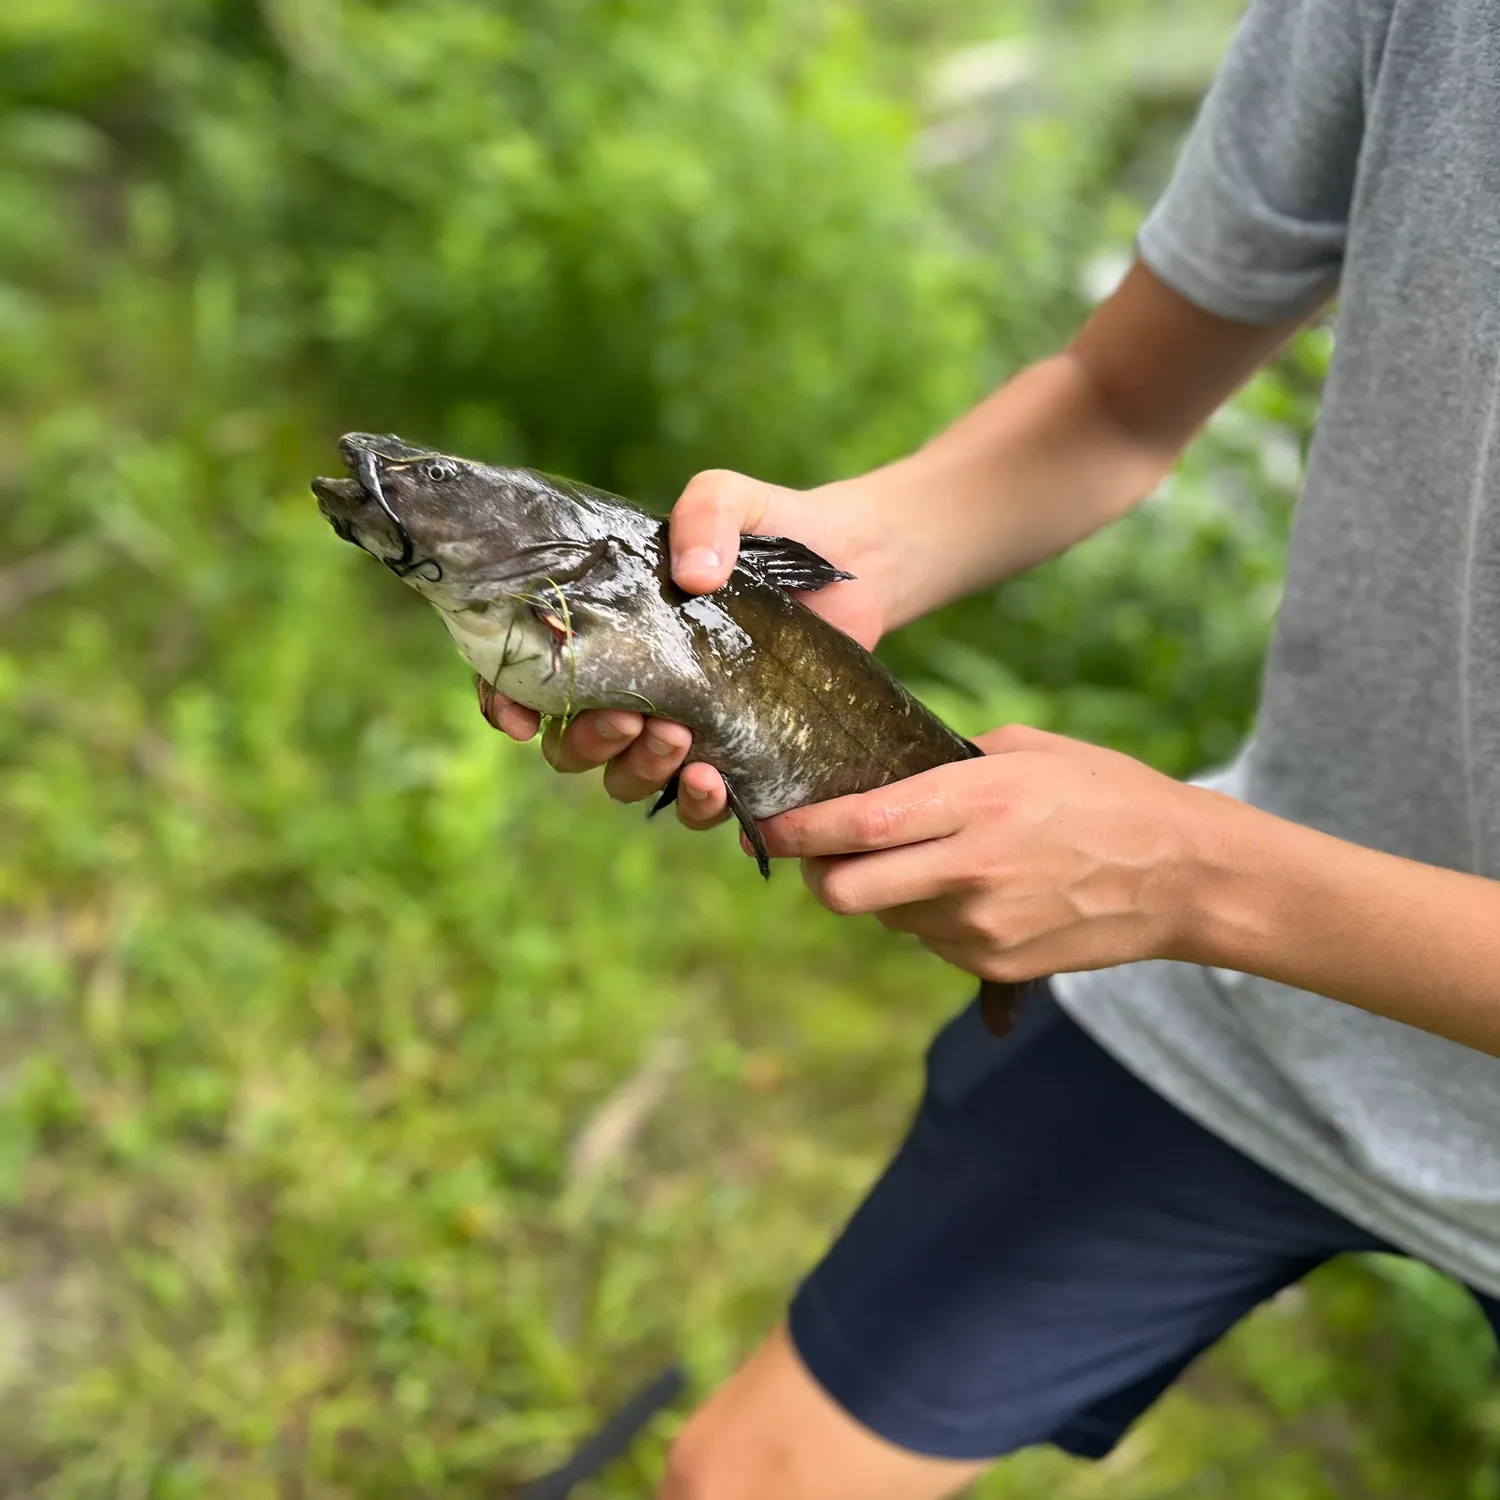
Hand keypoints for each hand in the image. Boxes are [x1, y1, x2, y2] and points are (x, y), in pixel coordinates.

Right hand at [477, 468, 893, 827]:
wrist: (854, 568)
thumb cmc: (774, 531)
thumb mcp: (731, 502)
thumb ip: (704, 514)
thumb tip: (692, 574)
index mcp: (604, 632)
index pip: (526, 675)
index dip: (505, 702)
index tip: (519, 718)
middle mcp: (630, 689)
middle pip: (571, 746)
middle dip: (588, 740)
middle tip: (632, 716)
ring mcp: (679, 731)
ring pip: (625, 780)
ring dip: (639, 770)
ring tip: (680, 740)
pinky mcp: (734, 760)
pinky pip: (698, 807)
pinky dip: (699, 807)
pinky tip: (718, 785)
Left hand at [754, 725, 1221, 982]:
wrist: (1185, 875)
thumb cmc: (1108, 794)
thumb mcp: (1029, 749)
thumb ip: (952, 762)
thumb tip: (892, 771)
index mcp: (973, 802)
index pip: (856, 824)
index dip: (800, 829)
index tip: (772, 823)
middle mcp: (967, 869)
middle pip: (842, 893)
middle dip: (819, 875)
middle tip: (825, 855)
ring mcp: (981, 925)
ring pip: (884, 918)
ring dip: (881, 893)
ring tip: (922, 862)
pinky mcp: (995, 963)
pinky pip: (930, 942)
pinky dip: (929, 917)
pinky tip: (968, 891)